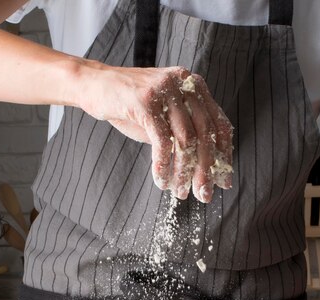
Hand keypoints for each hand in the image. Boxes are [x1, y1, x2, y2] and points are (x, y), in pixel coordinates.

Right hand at [77, 62, 232, 201]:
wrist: (95, 86)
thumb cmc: (131, 107)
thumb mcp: (165, 119)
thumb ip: (186, 136)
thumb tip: (208, 171)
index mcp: (195, 86)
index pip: (220, 124)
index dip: (224, 156)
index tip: (223, 181)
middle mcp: (184, 83)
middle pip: (206, 134)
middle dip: (206, 170)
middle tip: (203, 195)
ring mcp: (165, 90)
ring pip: (185, 140)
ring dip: (183, 172)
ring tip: (179, 192)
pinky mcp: (145, 101)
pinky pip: (162, 141)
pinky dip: (163, 165)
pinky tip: (160, 181)